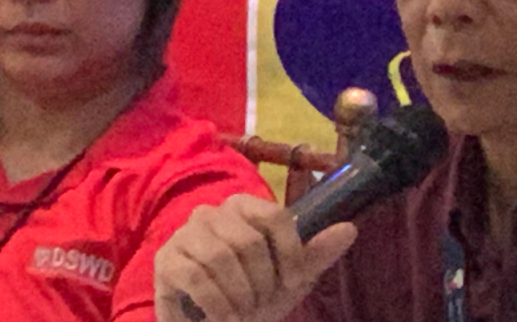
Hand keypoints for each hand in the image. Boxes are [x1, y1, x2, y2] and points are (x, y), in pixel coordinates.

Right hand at [155, 194, 357, 321]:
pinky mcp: (166, 260)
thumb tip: (350, 229)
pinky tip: (222, 317)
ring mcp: (186, 233)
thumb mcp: (290, 279)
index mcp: (245, 207)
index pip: (275, 216)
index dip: (290, 254)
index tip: (294, 283)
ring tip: (242, 313)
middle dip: (263, 282)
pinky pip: (196, 277)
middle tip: (261, 303)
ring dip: (239, 295)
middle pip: (249, 241)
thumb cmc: (252, 297)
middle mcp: (212, 211)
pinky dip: (216, 304)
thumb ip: (316, 254)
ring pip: (221, 257)